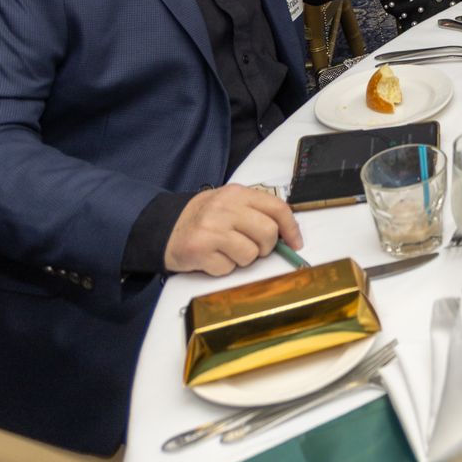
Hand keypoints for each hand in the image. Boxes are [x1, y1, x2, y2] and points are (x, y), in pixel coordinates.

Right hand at [164, 185, 301, 275]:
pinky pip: (227, 268)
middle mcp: (225, 208)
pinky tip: (213, 257)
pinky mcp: (199, 249)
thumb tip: (288, 234)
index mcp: (238, 194)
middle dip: (265, 247)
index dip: (291, 229)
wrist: (166, 228)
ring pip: (249, 254)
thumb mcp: (231, 204)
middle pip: (267, 233)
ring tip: (228, 251)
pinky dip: (223, 267)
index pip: (277, 208)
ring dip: (242, 259)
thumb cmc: (206, 218)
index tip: (295, 243)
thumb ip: (256, 212)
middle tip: (253, 248)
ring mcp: (211, 228)